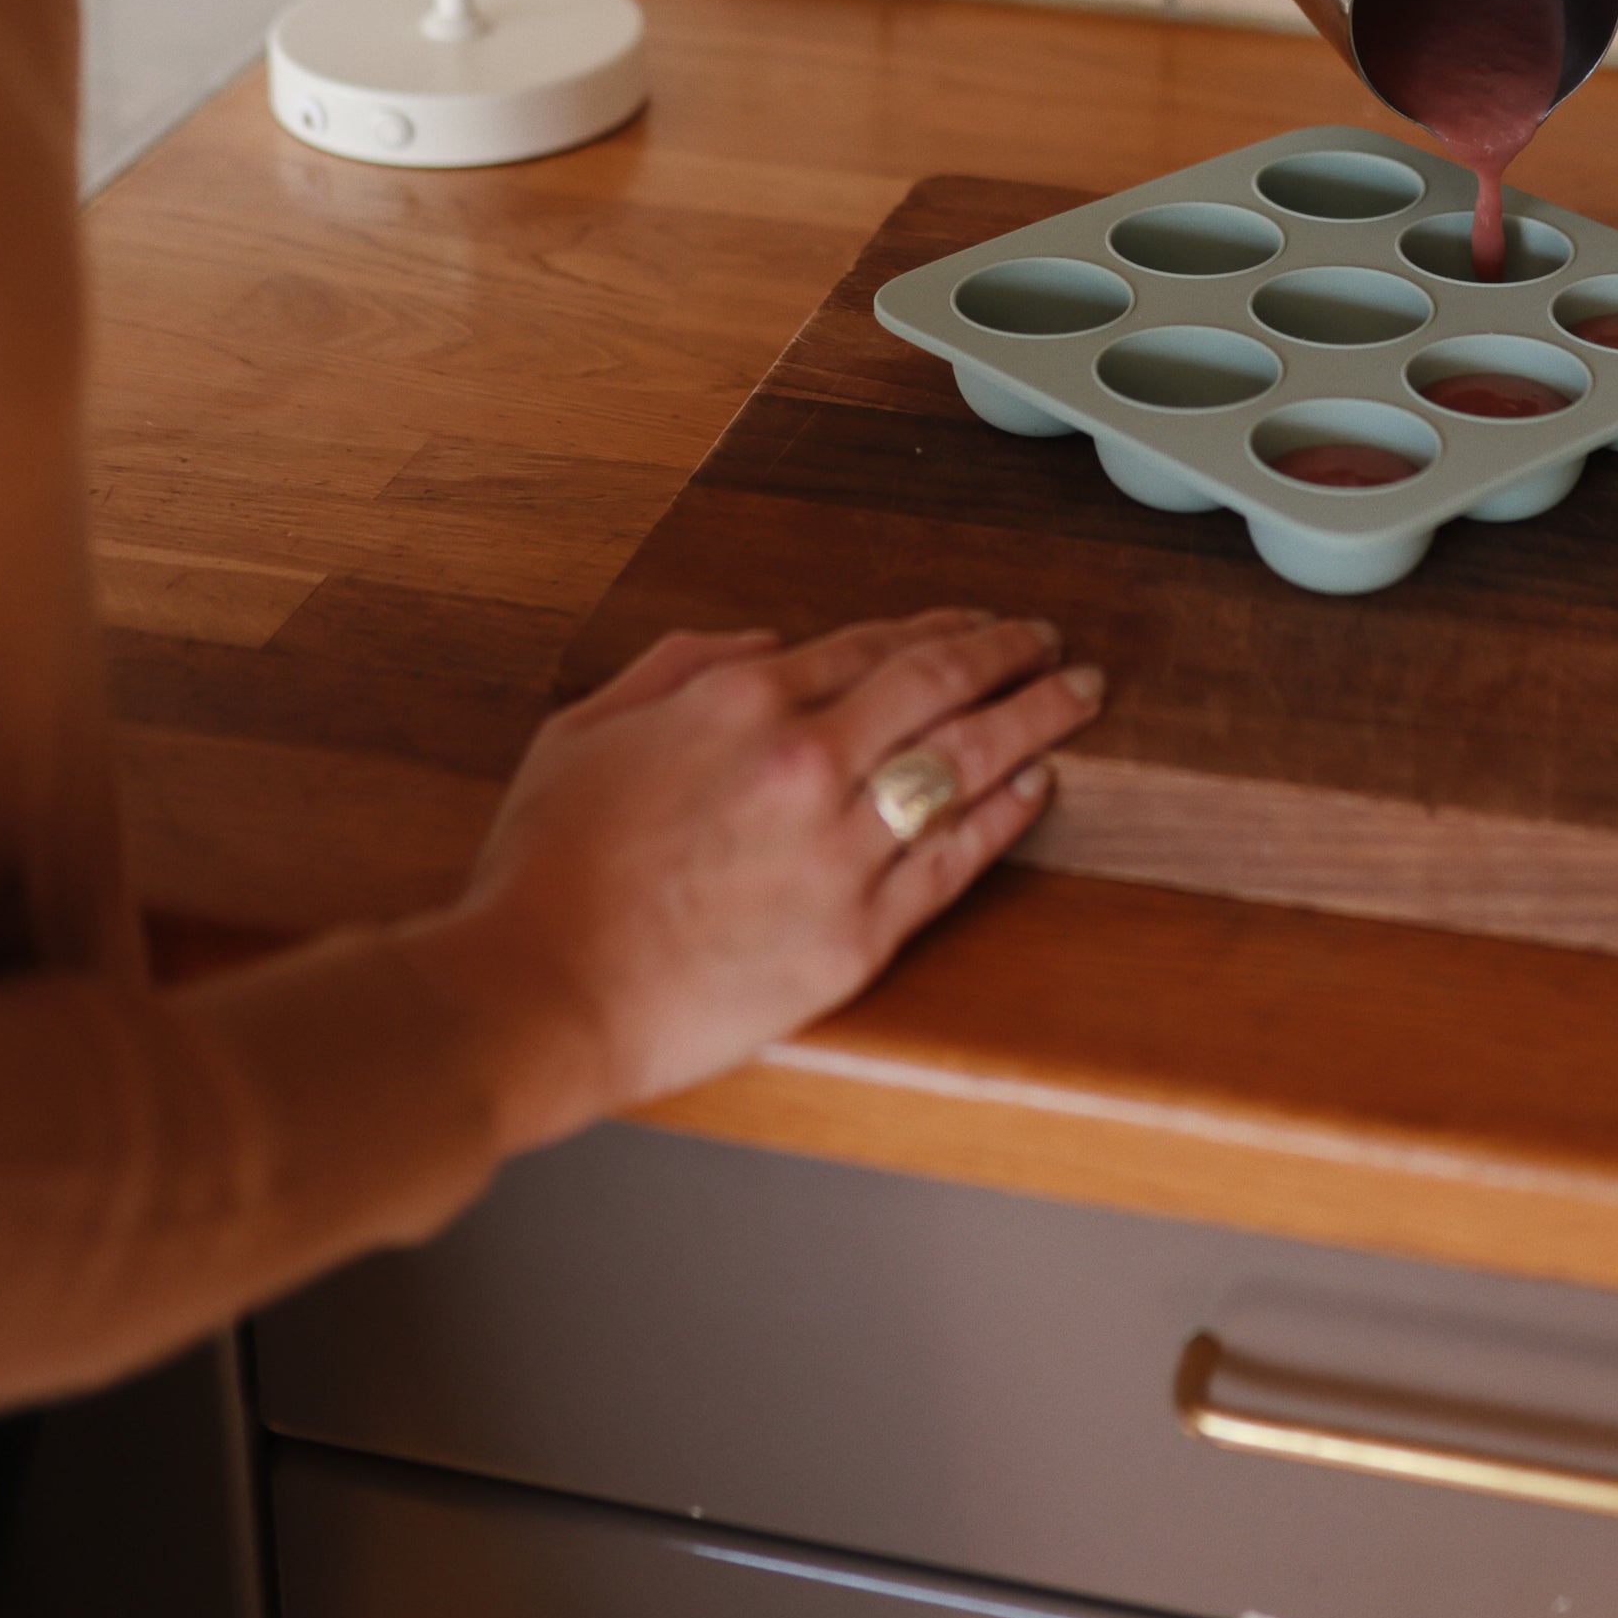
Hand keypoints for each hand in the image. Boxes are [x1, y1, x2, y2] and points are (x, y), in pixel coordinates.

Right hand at [405, 610, 1100, 1153]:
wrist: (541, 992)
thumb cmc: (548, 870)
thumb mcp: (586, 729)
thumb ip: (675, 665)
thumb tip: (762, 643)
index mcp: (739, 700)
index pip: (871, 645)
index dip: (939, 628)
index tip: (977, 625)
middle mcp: (805, 759)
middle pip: (940, 684)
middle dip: (1010, 652)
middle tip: (1051, 642)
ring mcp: (840, 847)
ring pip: (969, 760)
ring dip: (1035, 717)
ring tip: (1076, 696)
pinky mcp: (860, 933)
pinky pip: (955, 860)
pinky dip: (1007, 814)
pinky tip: (1037, 786)